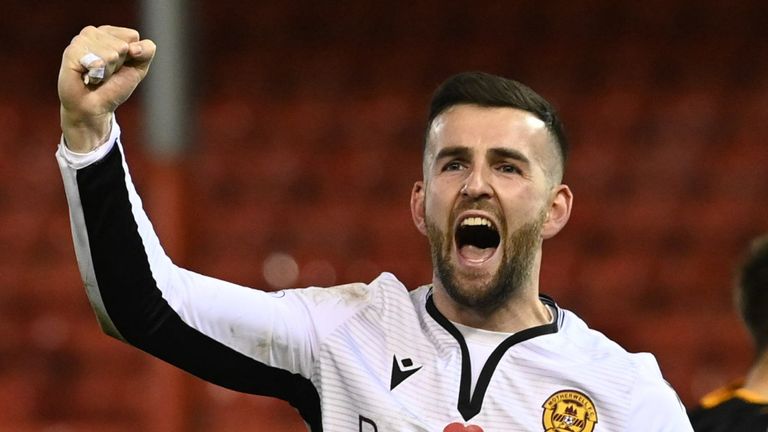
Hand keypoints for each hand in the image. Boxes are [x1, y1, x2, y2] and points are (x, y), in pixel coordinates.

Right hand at [58, 25, 155, 151]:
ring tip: (96, 76)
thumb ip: (146, 51)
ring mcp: (80, 41)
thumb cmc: (114, 87)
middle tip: (105, 74)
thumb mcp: (138, 68)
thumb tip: (134, 48)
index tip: (119, 66)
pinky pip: (97, 62)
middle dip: (119, 65)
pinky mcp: (71, 52)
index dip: (132, 56)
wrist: (94, 108)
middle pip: (123, 46)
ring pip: (111, 53)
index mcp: (108, 32)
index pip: (132, 36)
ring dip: (108, 71)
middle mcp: (92, 33)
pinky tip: (87, 77)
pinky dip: (97, 75)